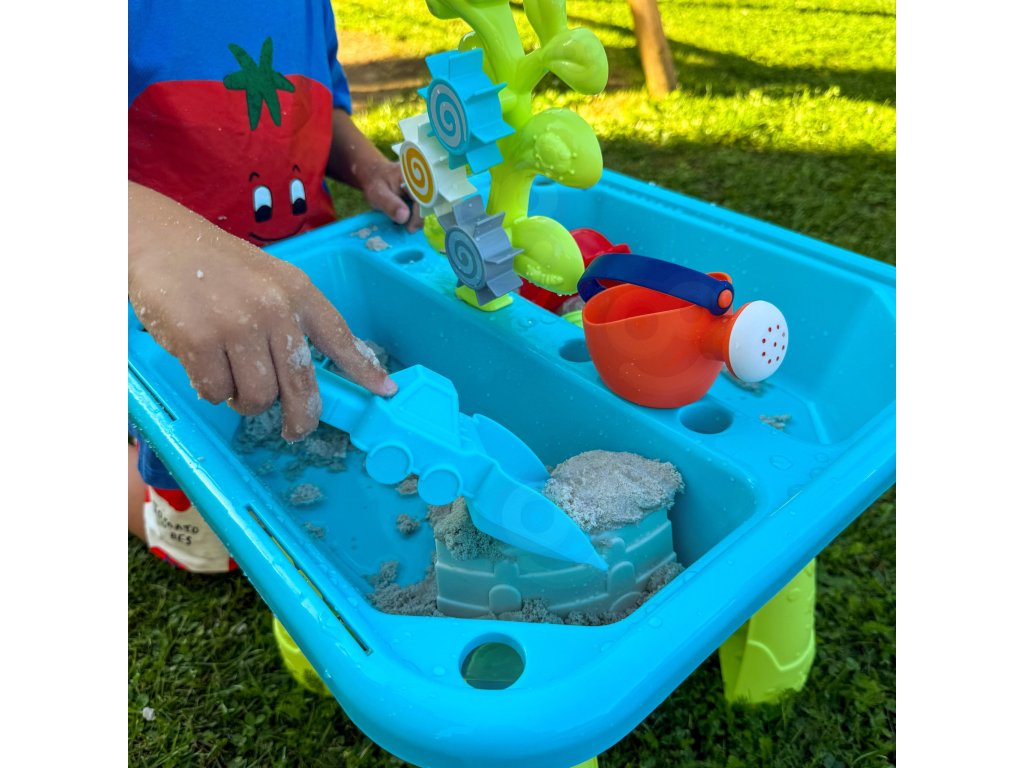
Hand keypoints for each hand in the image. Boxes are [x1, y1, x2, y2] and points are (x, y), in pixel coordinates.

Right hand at [129, 182, 396, 440]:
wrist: (156, 239)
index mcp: (297, 290)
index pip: (339, 336)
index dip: (364, 369)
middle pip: (301, 385)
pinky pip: (216, 393)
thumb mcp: (267, 280)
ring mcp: (237, 325)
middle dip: (300, 418)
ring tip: (229, 376)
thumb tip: (308, 376)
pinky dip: (210, 390)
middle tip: (293, 431)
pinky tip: (201, 366)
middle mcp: (275, 308)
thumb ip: (292, 319)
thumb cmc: (212, 266)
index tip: (385, 391)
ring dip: (243, 400)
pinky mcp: (199, 341)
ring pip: (257, 397)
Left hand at [327, 109, 422, 232]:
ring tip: (401, 221)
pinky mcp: (418, 190)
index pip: (425, 200)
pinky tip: (403, 217)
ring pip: (424, 207)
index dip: (418, 217)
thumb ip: (390, 205)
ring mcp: (422, 184)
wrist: (368, 169)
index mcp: (415, 175)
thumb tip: (404, 217)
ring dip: (414, 218)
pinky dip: (413, 216)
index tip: (407, 228)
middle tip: (403, 227)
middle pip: (427, 205)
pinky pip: (420, 207)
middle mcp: (423, 178)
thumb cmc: (372, 179)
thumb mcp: (377, 192)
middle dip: (417, 218)